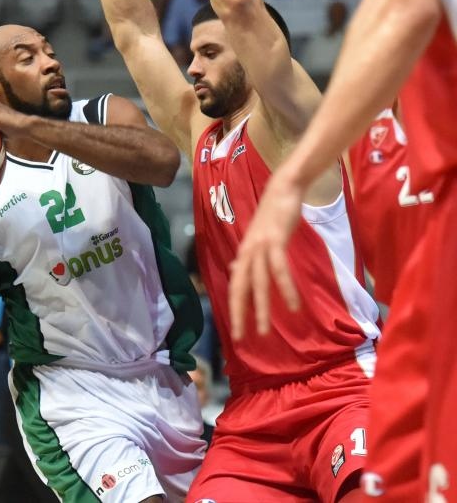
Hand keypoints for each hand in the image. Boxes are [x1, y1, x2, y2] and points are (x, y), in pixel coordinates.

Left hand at [229, 170, 302, 339]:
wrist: (283, 188)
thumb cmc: (273, 214)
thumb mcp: (258, 238)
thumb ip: (247, 255)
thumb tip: (235, 268)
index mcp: (243, 254)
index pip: (235, 286)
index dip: (234, 308)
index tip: (236, 330)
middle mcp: (247, 253)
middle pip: (239, 289)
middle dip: (239, 314)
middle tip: (240, 338)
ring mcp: (259, 247)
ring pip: (257, 284)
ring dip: (261, 308)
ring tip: (265, 331)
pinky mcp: (275, 241)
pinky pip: (279, 270)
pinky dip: (285, 288)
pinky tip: (292, 305)